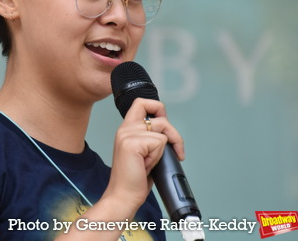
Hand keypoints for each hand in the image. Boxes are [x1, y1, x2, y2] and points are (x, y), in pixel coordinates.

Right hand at [103, 98, 183, 212]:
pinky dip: (158, 155)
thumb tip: (167, 131)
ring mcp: (127, 134)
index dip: (158, 109)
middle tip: (174, 149)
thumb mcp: (143, 152)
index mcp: (126, 128)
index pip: (142, 103)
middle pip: (159, 115)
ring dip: (163, 149)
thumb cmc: (134, 178)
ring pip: (162, 129)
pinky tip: (147, 165)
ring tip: (151, 161)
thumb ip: (149, 137)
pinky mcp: (132, 143)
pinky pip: (160, 141)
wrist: (123, 195)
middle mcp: (125, 128)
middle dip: (173, 132)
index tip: (165, 128)